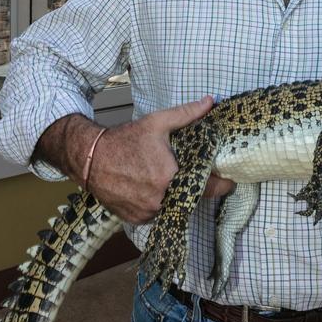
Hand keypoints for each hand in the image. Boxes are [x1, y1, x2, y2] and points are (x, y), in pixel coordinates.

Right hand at [89, 97, 233, 223]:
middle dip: (194, 186)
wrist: (91, 158)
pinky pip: (156, 213)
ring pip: (173, 206)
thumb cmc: (125, 139)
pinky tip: (152, 187)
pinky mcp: (135, 219)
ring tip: (167, 178)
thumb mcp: (158, 122)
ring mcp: (147, 212)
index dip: (222, 185)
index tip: (230, 181)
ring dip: (175, 195)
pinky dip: (158, 202)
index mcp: (170, 177)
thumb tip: (210, 102)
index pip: (208, 189)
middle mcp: (160, 200)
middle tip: (194, 173)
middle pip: (190, 197)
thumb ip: (187, 114)